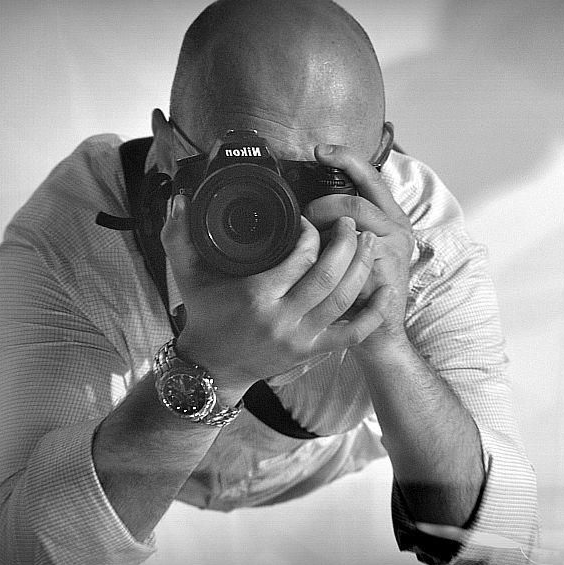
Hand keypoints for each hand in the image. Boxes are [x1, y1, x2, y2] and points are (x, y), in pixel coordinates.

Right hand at [160, 193, 389, 392]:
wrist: (212, 367)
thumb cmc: (204, 315)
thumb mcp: (187, 274)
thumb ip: (179, 234)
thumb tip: (179, 197)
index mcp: (256, 295)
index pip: (298, 257)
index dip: (311, 232)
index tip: (309, 219)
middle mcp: (282, 317)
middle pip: (328, 275)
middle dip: (345, 243)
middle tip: (349, 221)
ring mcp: (301, 337)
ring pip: (344, 299)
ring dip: (361, 267)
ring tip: (367, 241)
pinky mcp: (313, 351)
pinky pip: (352, 333)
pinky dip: (372, 313)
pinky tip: (385, 290)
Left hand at [305, 144, 414, 349]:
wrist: (380, 330)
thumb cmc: (361, 288)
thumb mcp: (355, 248)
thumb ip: (341, 225)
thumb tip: (307, 207)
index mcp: (391, 216)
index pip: (370, 176)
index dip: (346, 158)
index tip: (320, 151)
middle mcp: (397, 228)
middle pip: (354, 201)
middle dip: (322, 206)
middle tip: (304, 221)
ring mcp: (394, 249)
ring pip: (352, 223)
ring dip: (323, 229)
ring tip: (309, 241)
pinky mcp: (386, 271)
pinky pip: (350, 254)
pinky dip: (329, 255)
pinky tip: (317, 262)